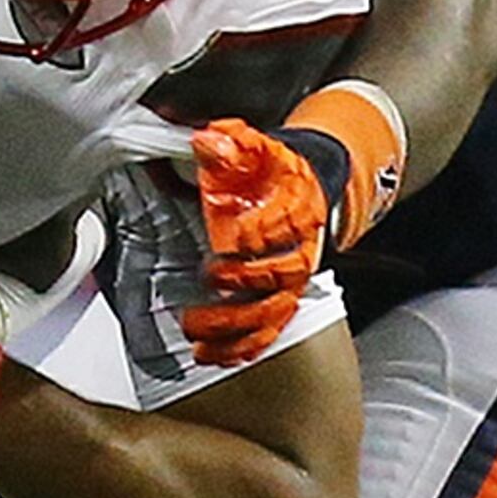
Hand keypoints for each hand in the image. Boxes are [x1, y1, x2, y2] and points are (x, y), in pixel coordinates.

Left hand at [187, 120, 324, 366]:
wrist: (296, 187)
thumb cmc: (267, 171)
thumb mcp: (249, 147)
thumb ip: (228, 144)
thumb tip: (206, 141)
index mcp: (297, 206)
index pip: (288, 223)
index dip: (261, 231)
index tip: (230, 236)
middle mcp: (299, 249)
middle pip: (281, 275)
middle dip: (245, 280)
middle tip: (211, 277)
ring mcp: (289, 281)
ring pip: (271, 312)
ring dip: (235, 325)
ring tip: (197, 327)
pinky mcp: (278, 302)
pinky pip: (266, 332)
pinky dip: (240, 347)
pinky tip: (211, 355)